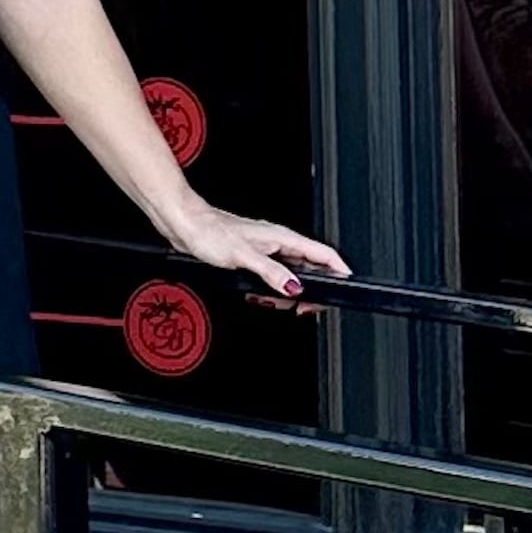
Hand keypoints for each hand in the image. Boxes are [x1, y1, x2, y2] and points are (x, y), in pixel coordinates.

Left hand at [168, 194, 346, 301]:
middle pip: (311, 270)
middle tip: (301, 307)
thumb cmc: (210, 232)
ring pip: (291, 277)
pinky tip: (259, 295)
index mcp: (282, 238)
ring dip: (285, 294)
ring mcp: (267, 251)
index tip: (346, 287)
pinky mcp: (254, 259)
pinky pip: (273, 278)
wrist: (186, 225)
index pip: (323, 254)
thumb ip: (271, 272)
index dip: (339, 271)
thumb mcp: (243, 256)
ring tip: (272, 301)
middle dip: (310, 292)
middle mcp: (278, 243)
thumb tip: (295, 286)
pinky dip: (271, 291)